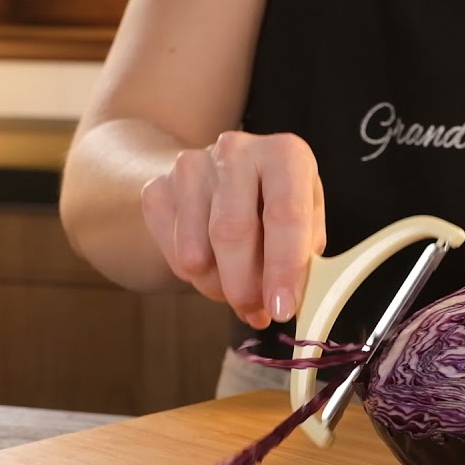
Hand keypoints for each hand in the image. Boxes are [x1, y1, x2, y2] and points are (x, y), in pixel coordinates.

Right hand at [140, 131, 326, 327]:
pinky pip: (174, 254)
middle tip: (255, 313)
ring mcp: (191, 167)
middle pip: (232, 231)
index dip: (284, 268)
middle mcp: (237, 151)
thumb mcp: (306, 221)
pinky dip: (196, 278)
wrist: (218, 176)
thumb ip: (306, 260)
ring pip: (197, 251)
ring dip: (219, 288)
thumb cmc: (275, 204)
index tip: (281, 309)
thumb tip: (291, 303)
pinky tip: (214, 269)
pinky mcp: (158, 189)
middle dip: (244, 287)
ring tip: (238, 292)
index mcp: (285, 154)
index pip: (285, 214)